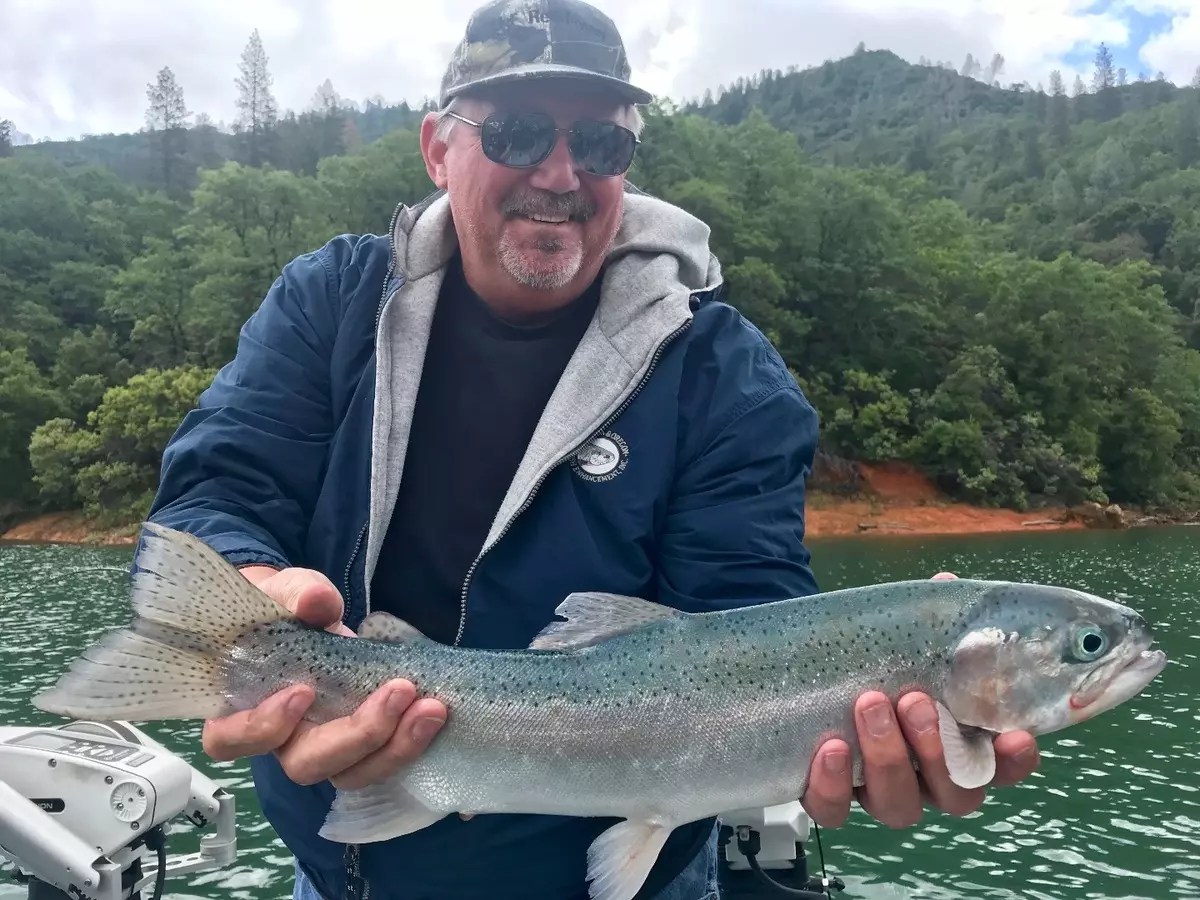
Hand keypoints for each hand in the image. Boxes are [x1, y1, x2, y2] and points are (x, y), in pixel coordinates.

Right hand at [200, 566, 446, 790]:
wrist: (316, 615)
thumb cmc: (287, 607)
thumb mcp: (287, 590)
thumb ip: (298, 593)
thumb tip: (318, 601)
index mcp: (243, 707)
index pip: (230, 741)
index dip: (262, 727)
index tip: (303, 692)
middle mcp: (282, 739)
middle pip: (306, 766)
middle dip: (357, 736)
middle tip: (398, 693)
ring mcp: (325, 747)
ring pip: (352, 774)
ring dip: (395, 746)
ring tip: (432, 708)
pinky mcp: (363, 745)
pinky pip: (382, 761)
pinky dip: (411, 743)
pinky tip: (434, 713)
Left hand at [800, 570, 1039, 828]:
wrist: (802, 672)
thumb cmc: (870, 660)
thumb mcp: (901, 638)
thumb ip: (930, 620)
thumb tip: (945, 585)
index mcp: (954, 743)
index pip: (1000, 766)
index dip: (1013, 762)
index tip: (1015, 737)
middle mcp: (924, 778)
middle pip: (954, 793)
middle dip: (937, 750)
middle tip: (916, 700)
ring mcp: (878, 791)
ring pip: (897, 805)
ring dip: (887, 757)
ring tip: (870, 704)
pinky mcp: (830, 796)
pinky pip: (834, 809)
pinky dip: (833, 784)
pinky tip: (830, 748)